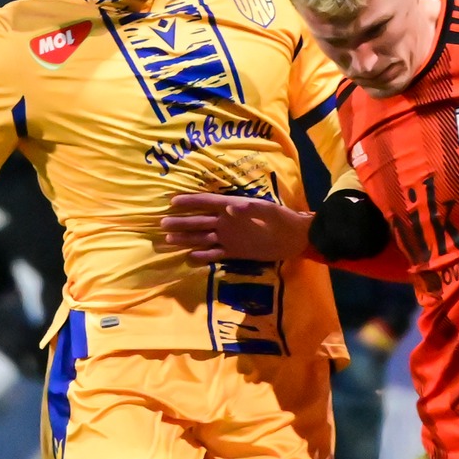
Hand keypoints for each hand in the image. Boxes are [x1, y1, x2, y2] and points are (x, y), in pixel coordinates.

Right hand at [160, 193, 312, 264]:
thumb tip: (229, 208)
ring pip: (202, 237)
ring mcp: (229, 237)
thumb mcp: (267, 210)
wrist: (295, 238)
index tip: (172, 202)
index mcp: (232, 207)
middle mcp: (226, 222)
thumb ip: (248, 208)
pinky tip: (189, 256)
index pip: (207, 203)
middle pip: (199, 221)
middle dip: (181, 222)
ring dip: (186, 238)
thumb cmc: (282, 219)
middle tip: (162, 224)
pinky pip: (214, 253)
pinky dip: (202, 256)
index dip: (190, 202)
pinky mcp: (234, 251)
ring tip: (168, 239)